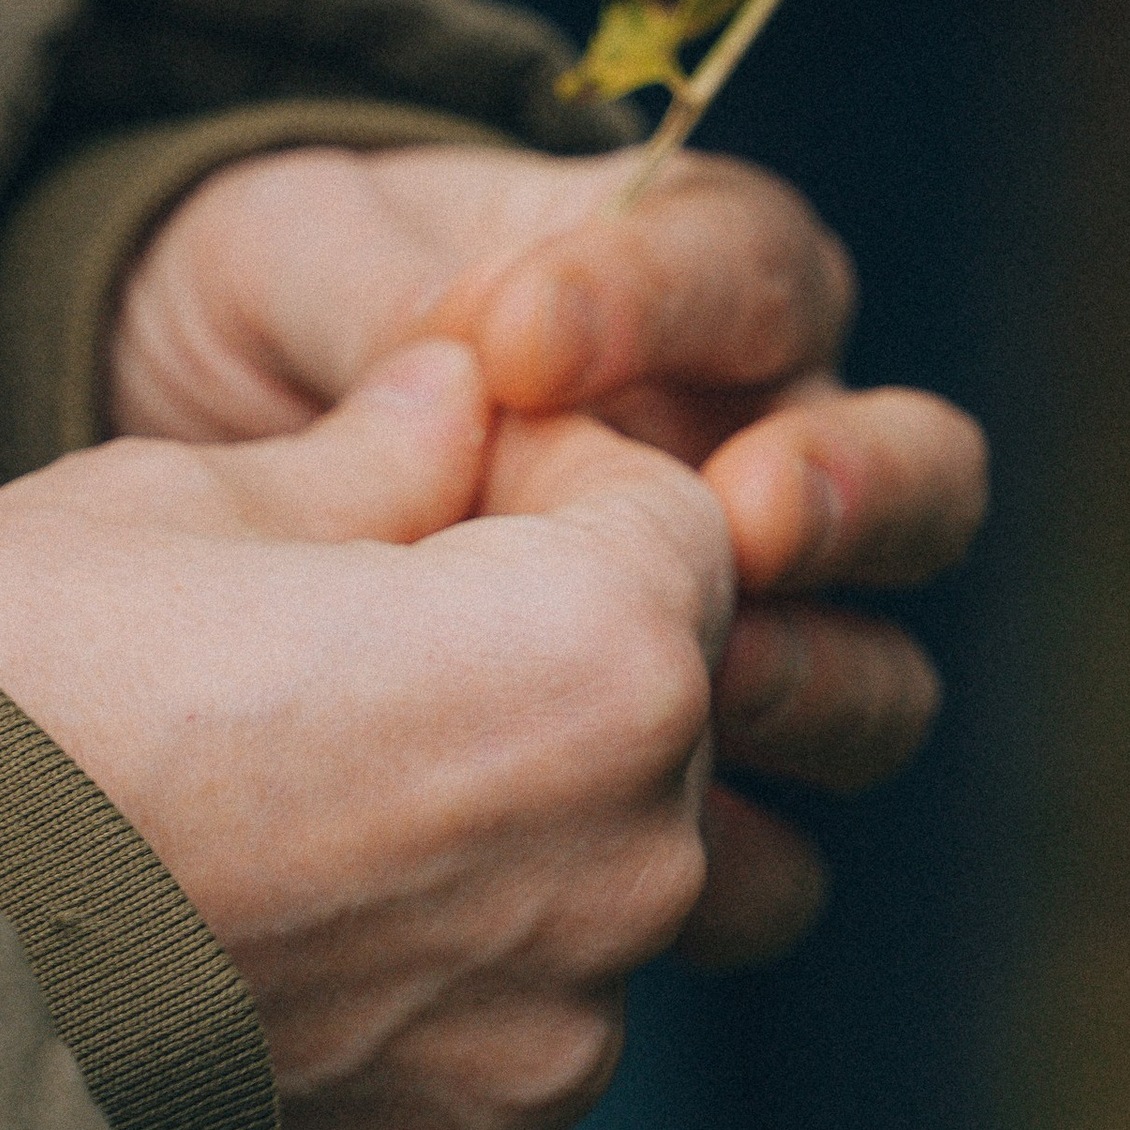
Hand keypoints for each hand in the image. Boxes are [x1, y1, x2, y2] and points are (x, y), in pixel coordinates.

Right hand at [0, 345, 740, 1129]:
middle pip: (639, 730)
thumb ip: (371, 461)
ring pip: (557, 905)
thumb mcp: (166, 508)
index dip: (539, 493)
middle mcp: (623, 880)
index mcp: (595, 666)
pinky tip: (228, 981)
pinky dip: (389, 1023)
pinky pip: (473, 1062)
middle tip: (298, 675)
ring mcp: (543, 1063)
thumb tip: (457, 401)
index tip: (407, 511)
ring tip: (242, 839)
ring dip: (459, 861)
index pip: (672, 531)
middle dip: (516, 679)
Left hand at [112, 140, 988, 884]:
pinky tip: (617, 853)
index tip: (514, 344)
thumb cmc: (283, 334)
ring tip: (701, 687)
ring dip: (812, 682)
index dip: (655, 304)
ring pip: (875, 682)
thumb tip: (464, 373)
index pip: (748, 268)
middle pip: (918, 475)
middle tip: (742, 516)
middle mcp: (762, 459)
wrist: (210, 501)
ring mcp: (744, 641)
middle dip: (852, 496)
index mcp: (694, 286)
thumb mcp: (295, 265)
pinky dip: (719, 863)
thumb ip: (380, 300)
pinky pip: (767, 863)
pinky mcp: (677, 800)